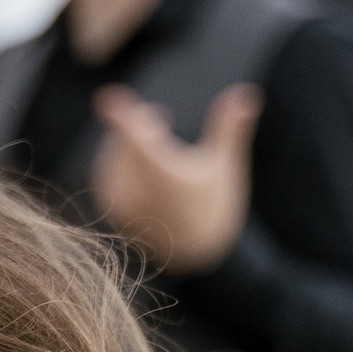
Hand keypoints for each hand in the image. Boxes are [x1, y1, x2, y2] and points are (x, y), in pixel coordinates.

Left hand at [91, 83, 260, 274]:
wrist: (196, 257)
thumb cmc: (214, 207)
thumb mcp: (226, 166)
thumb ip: (230, 127)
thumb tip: (246, 93)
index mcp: (164, 172)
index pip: (135, 135)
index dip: (120, 114)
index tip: (106, 96)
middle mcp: (136, 189)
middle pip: (123, 142)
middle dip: (136, 124)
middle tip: (160, 116)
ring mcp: (120, 201)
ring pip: (112, 158)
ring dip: (126, 142)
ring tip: (150, 136)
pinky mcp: (111, 209)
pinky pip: (106, 175)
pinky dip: (118, 161)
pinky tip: (135, 162)